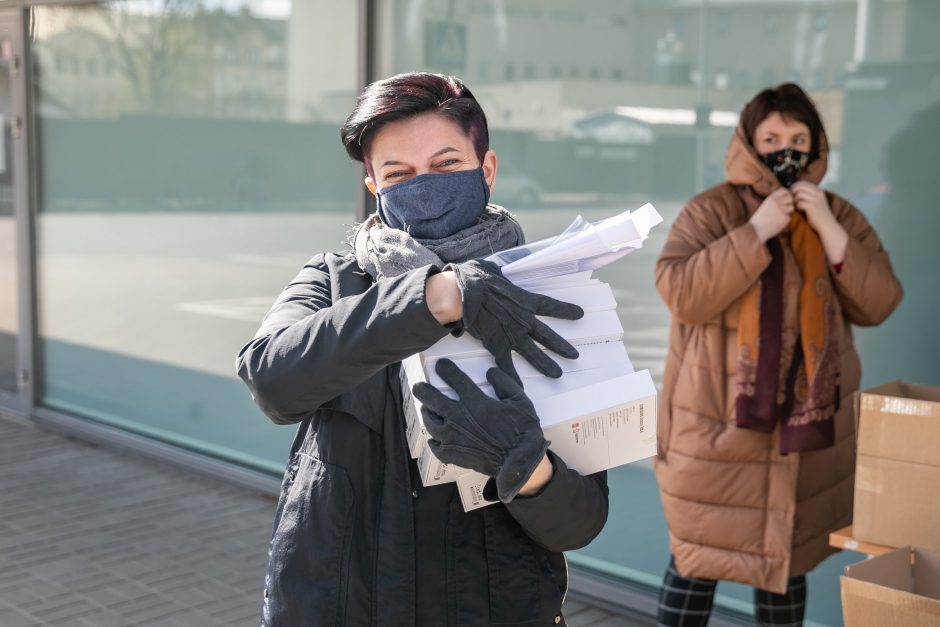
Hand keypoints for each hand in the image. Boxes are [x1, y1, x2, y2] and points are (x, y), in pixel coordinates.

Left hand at [412, 358, 549, 502]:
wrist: (519, 462)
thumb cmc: (522, 431)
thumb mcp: (520, 400)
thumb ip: (504, 383)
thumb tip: (491, 373)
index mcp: (474, 401)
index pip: (455, 379)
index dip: (445, 369)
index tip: (440, 365)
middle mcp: (458, 417)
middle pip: (432, 399)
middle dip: (423, 390)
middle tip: (419, 387)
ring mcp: (452, 437)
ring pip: (430, 422)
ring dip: (427, 413)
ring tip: (426, 409)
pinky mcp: (452, 455)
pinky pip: (435, 446)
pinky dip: (433, 440)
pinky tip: (434, 438)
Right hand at [447, 259, 582, 382]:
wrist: (461, 296)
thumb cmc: (475, 278)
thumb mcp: (493, 270)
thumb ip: (500, 275)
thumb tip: (496, 271)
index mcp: (524, 301)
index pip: (550, 306)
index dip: (565, 310)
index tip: (579, 314)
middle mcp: (523, 320)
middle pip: (547, 335)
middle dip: (561, 346)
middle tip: (574, 355)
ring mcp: (511, 335)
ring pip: (534, 353)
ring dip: (546, 364)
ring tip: (557, 373)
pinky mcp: (497, 345)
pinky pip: (507, 365)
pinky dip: (513, 377)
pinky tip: (521, 389)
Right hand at [749, 187, 793, 241]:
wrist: (755, 231)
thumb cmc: (759, 219)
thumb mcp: (764, 205)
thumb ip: (774, 201)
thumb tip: (786, 196)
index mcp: (770, 198)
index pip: (784, 190)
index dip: (786, 194)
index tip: (785, 198)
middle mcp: (777, 203)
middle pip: (790, 198)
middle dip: (789, 202)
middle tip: (785, 207)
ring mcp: (781, 211)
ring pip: (792, 207)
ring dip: (788, 211)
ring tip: (779, 216)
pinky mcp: (784, 219)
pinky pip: (789, 218)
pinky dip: (785, 221)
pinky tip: (776, 223)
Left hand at [790, 182, 832, 230]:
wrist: (827, 224)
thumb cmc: (818, 213)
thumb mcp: (816, 200)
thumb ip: (808, 194)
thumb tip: (794, 189)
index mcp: (819, 190)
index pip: (803, 182)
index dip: (795, 186)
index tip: (791, 192)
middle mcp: (818, 193)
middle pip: (800, 186)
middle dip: (793, 191)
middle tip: (791, 198)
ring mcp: (815, 199)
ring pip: (798, 194)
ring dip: (795, 200)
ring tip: (797, 205)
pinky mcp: (812, 207)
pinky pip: (799, 202)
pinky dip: (797, 206)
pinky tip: (800, 210)